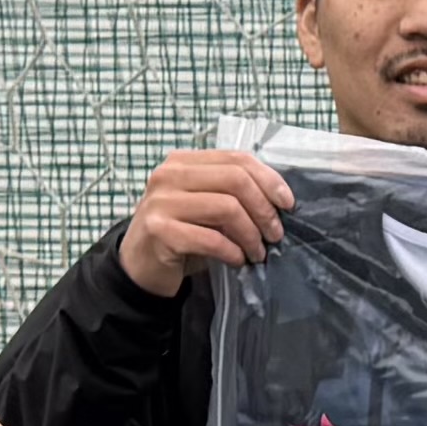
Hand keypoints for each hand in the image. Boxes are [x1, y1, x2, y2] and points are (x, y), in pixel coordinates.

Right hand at [113, 146, 293, 298]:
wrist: (140, 266)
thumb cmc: (180, 235)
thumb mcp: (204, 206)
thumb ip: (230, 193)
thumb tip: (278, 199)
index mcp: (183, 162)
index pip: (236, 159)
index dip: (269, 179)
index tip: (287, 204)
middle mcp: (169, 175)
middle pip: (235, 180)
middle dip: (264, 210)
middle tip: (275, 235)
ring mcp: (161, 202)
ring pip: (227, 208)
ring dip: (251, 234)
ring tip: (257, 252)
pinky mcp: (159, 231)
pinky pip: (211, 239)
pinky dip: (232, 252)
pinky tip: (237, 261)